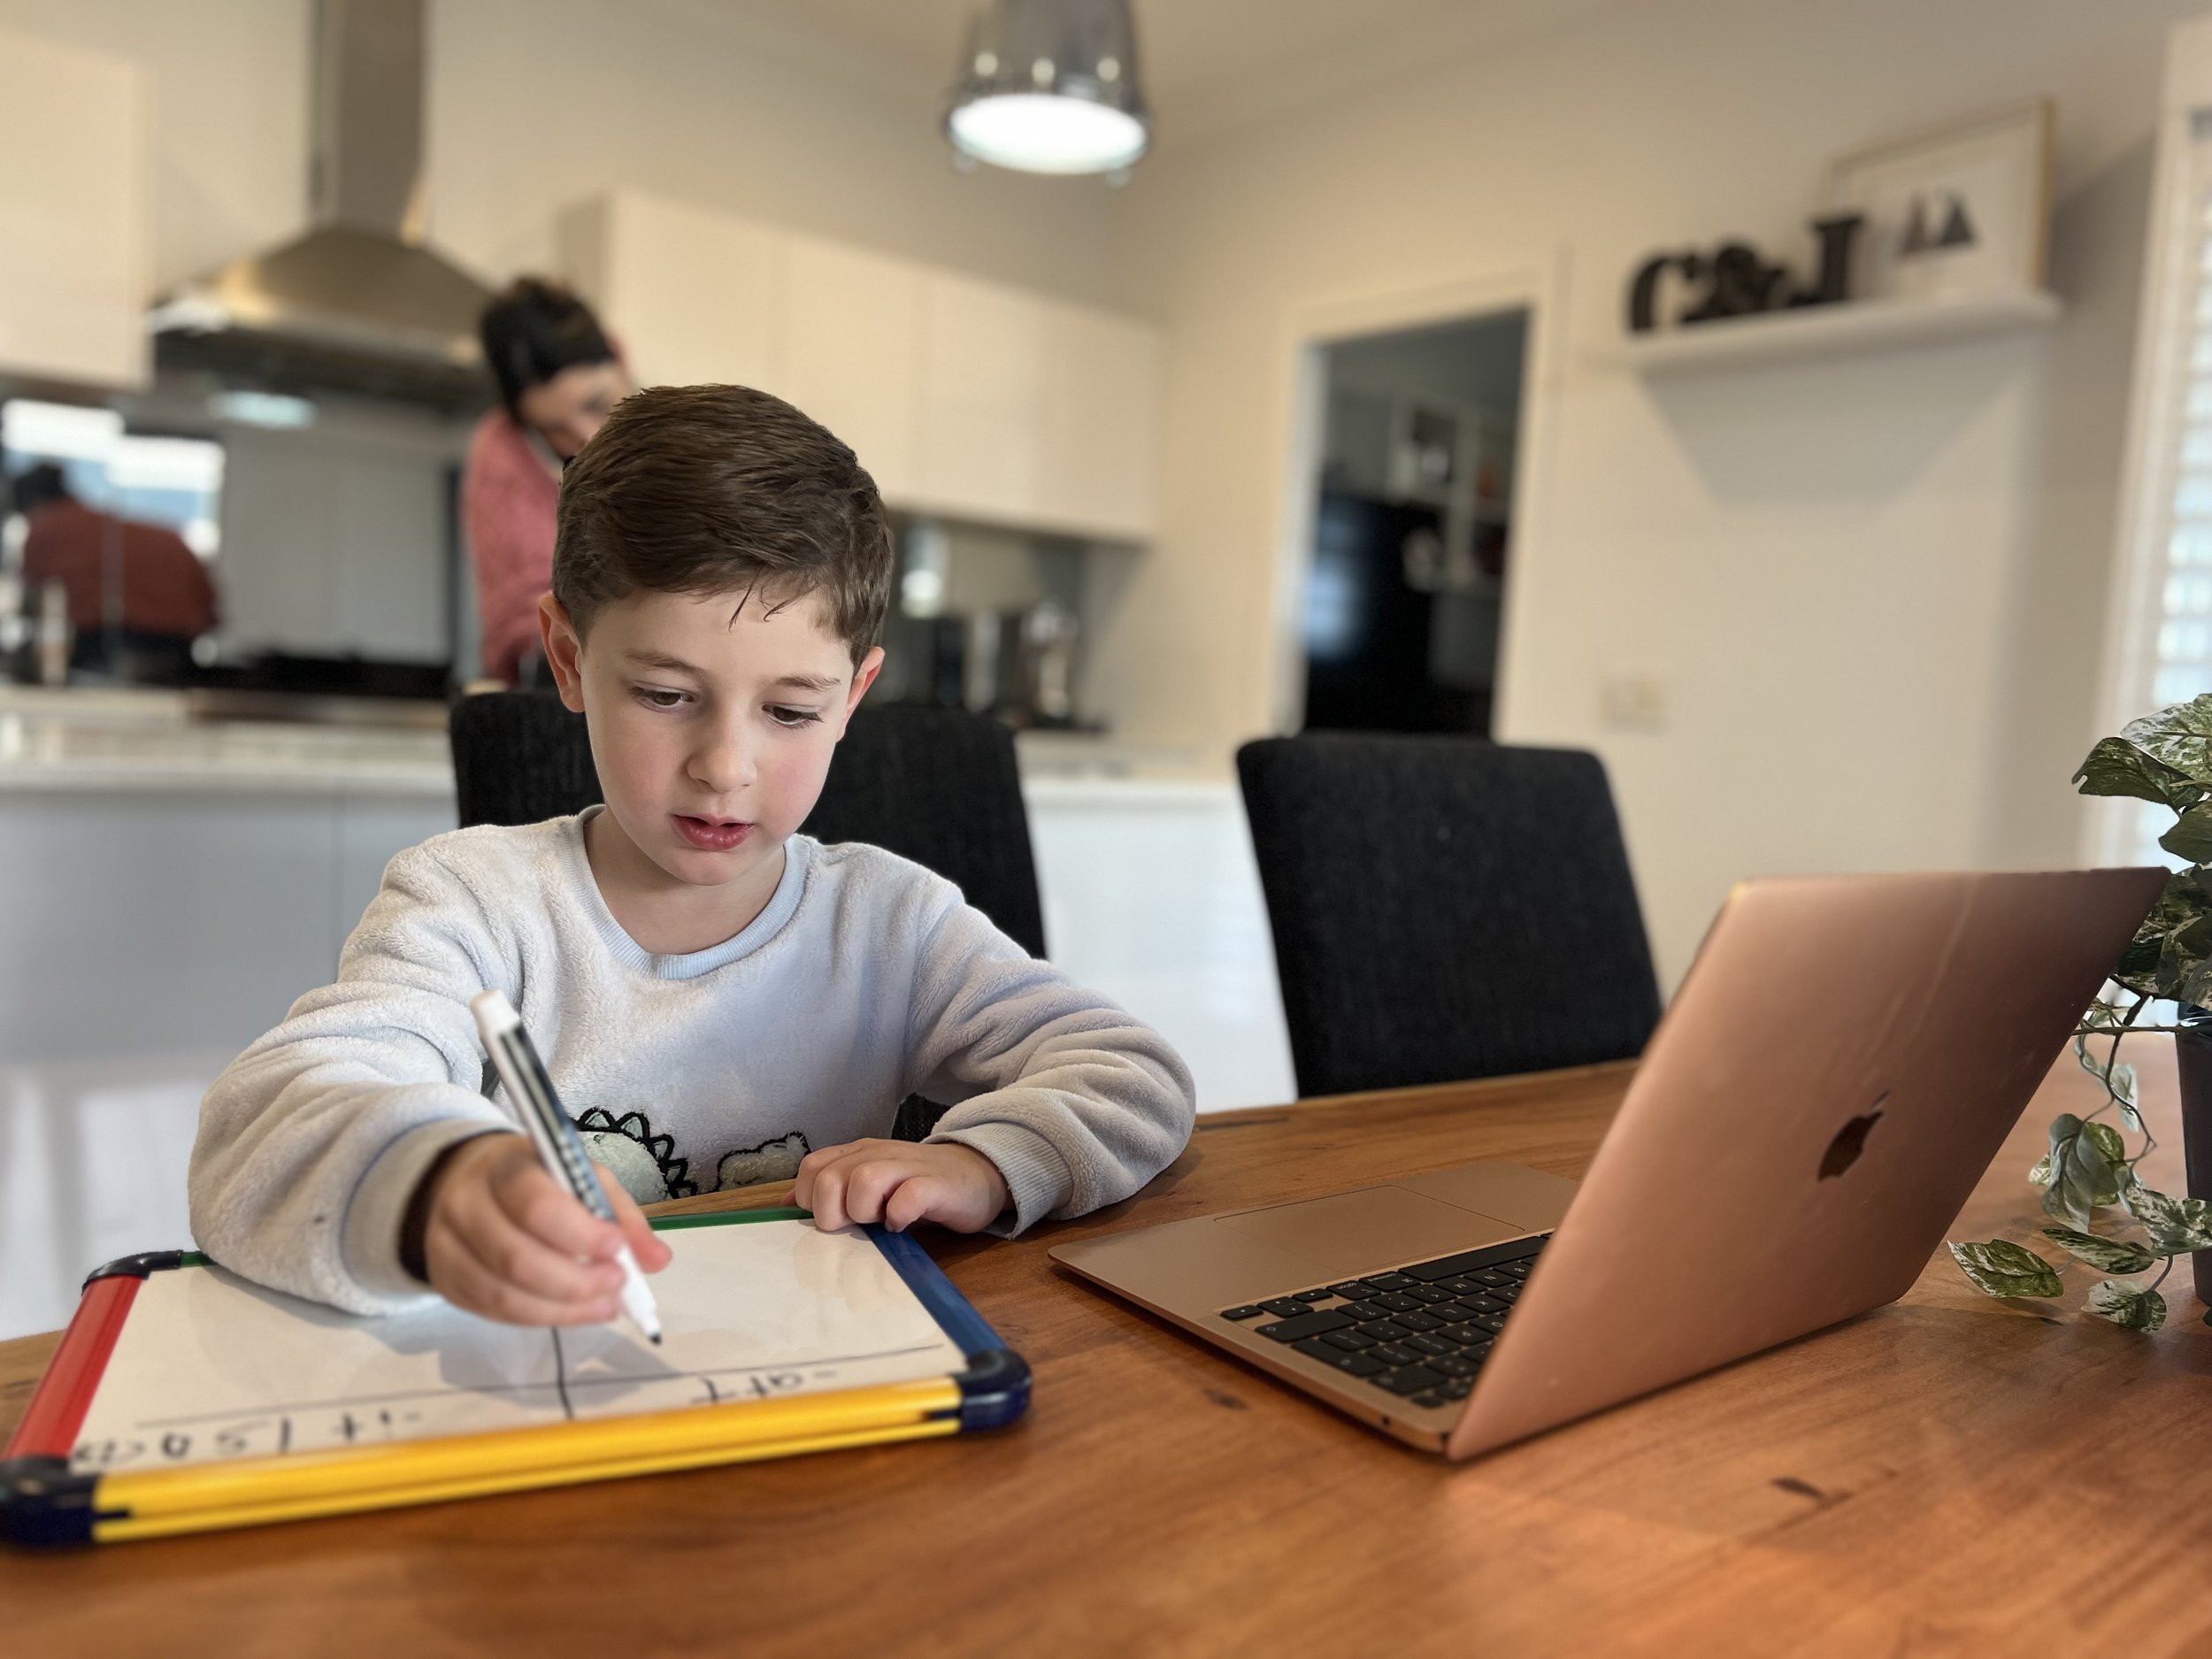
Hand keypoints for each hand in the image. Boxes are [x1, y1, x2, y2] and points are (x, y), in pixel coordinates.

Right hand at [418, 1133, 672, 1325]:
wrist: (468, 1182)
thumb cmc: (539, 1178)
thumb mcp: (582, 1177)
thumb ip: (620, 1214)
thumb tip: (657, 1260)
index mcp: (505, 1167)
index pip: (534, 1204)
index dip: (578, 1233)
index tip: (615, 1248)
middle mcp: (466, 1206)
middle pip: (515, 1257)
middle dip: (575, 1281)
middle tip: (617, 1284)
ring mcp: (448, 1248)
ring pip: (503, 1294)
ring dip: (563, 1308)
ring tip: (606, 1305)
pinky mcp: (448, 1282)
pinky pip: (495, 1312)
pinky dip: (543, 1317)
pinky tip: (576, 1312)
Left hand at [794, 1139, 1010, 1234]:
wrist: (978, 1174)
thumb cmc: (919, 1185)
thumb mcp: (869, 1182)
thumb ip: (832, 1188)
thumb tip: (785, 1204)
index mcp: (858, 1153)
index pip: (811, 1168)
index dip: (810, 1200)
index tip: (833, 1218)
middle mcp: (878, 1154)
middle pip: (829, 1178)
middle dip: (833, 1212)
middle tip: (856, 1224)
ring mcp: (907, 1167)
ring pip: (863, 1181)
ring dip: (863, 1211)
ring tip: (880, 1222)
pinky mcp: (935, 1185)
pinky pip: (907, 1197)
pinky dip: (898, 1216)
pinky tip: (902, 1224)